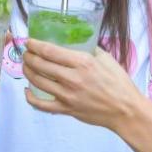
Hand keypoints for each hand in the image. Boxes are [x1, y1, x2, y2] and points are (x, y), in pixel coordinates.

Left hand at [22, 39, 141, 129]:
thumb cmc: (119, 82)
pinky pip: (42, 105)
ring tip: (26, 66)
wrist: (125, 110)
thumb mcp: (106, 58)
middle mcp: (72, 78)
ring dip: (28, 72)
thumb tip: (76, 41)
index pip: (50, 51)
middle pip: (41, 65)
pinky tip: (27, 90)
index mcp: (82, 62)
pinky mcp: (67, 109)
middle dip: (29, 57)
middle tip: (26, 53)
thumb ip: (89, 49)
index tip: (29, 42)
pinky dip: (31, 98)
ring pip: (38, 82)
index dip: (35, 45)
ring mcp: (68, 95)